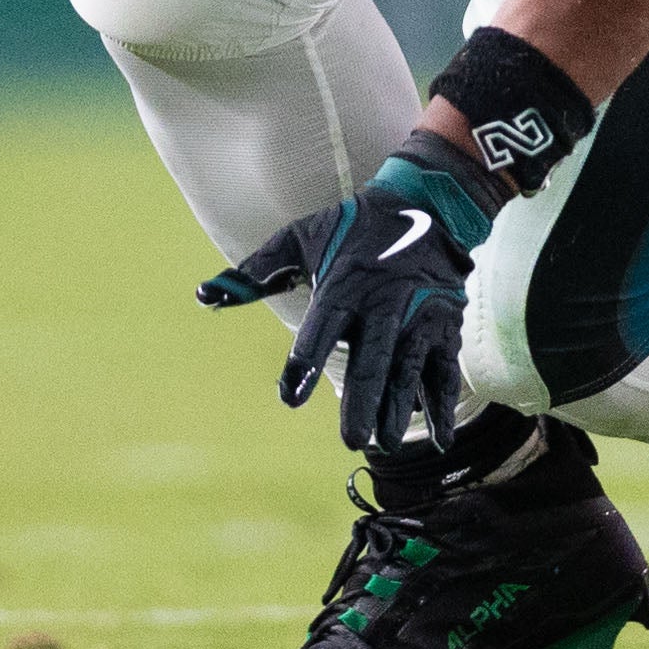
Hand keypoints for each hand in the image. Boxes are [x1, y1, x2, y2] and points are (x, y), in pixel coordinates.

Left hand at [198, 135, 491, 448]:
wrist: (428, 206)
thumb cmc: (352, 227)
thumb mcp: (302, 237)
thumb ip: (255, 269)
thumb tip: (203, 294)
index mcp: (344, 285)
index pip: (322, 328)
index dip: (306, 362)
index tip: (291, 397)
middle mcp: (384, 304)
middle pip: (373, 358)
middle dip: (363, 400)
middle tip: (351, 439)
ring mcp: (419, 317)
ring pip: (409, 369)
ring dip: (398, 409)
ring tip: (385, 442)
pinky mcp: (444, 326)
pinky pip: (445, 370)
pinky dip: (444, 405)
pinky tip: (438, 438)